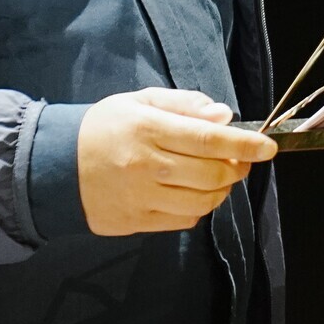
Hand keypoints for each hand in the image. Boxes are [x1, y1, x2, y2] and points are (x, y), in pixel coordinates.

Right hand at [76, 88, 278, 236]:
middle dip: (237, 168)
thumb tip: (224, 115)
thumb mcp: (140, 102)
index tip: (268, 147)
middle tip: (239, 160)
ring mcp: (142, 197)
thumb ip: (184, 105)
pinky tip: (192, 192)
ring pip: (203, 201)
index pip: (208, 138)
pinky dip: (199, 207)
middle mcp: (146, 164)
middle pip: (212, 173)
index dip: (244, 143)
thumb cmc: (104, 127)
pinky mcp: (137, 222)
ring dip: (221, 189)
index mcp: (148, 128)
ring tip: (217, 176)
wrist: (55, 165)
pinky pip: (185, 219)